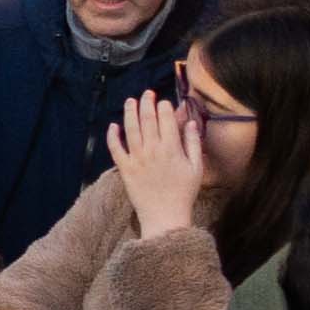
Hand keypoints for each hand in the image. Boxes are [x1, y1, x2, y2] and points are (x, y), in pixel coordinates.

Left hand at [104, 88, 206, 241]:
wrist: (165, 216)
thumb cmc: (184, 192)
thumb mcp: (196, 167)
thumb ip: (193, 143)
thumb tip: (191, 122)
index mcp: (172, 148)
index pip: (166, 119)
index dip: (164, 107)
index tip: (164, 102)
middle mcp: (152, 150)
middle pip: (147, 119)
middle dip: (147, 103)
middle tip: (147, 93)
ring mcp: (136, 159)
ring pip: (130, 129)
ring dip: (129, 112)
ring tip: (130, 100)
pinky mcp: (124, 169)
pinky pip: (115, 148)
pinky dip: (113, 136)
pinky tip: (113, 125)